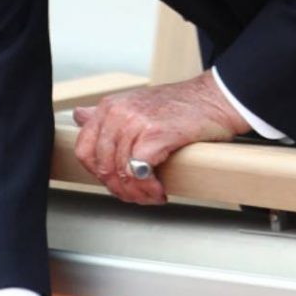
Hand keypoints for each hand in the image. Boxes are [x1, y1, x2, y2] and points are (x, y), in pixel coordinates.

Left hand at [71, 69, 246, 204]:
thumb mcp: (135, 103)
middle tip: (135, 196)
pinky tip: (159, 191)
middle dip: (118, 189)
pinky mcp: (155, 134)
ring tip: (150, 196)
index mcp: (109, 107)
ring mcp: (135, 122)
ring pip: (122, 173)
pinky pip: (140, 173)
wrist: (216, 98)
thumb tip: (78, 116)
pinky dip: (149, 188)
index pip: (84, 150)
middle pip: (103, 166)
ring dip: (137, 193)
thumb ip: (105, 114)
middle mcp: (118, 112)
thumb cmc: (181, 106)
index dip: (98, 174)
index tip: (114, 183)